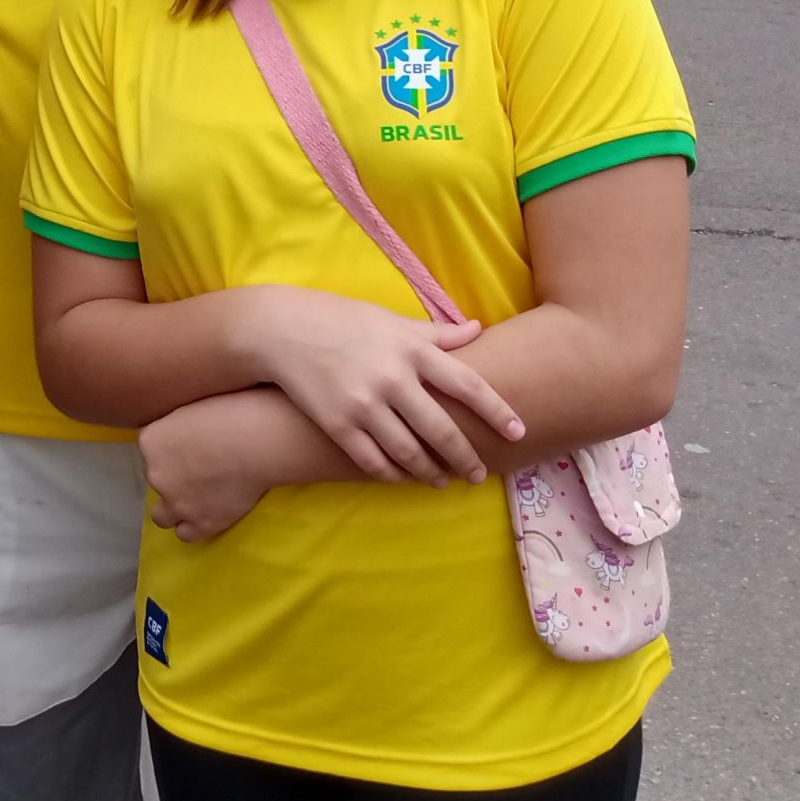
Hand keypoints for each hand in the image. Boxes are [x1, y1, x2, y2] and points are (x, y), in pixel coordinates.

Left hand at [141, 395, 278, 541]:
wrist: (258, 441)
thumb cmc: (231, 412)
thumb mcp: (191, 407)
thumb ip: (175, 425)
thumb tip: (179, 433)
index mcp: (150, 441)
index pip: (150, 450)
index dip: (170, 450)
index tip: (191, 446)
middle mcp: (155, 474)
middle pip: (156, 479)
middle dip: (174, 477)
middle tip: (201, 469)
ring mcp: (176, 502)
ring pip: (162, 516)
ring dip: (175, 509)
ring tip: (198, 499)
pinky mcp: (200, 523)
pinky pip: (185, 534)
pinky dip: (194, 526)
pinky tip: (209, 513)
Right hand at [253, 287, 523, 486]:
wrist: (281, 330)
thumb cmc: (340, 319)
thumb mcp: (390, 320)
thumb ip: (435, 333)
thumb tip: (477, 329)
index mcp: (411, 350)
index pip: (467, 385)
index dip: (497, 412)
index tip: (518, 432)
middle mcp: (393, 379)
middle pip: (442, 430)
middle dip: (465, 457)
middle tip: (478, 474)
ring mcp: (364, 405)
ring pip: (410, 453)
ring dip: (431, 472)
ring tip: (442, 480)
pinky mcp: (338, 425)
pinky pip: (374, 461)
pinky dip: (393, 474)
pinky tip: (403, 477)